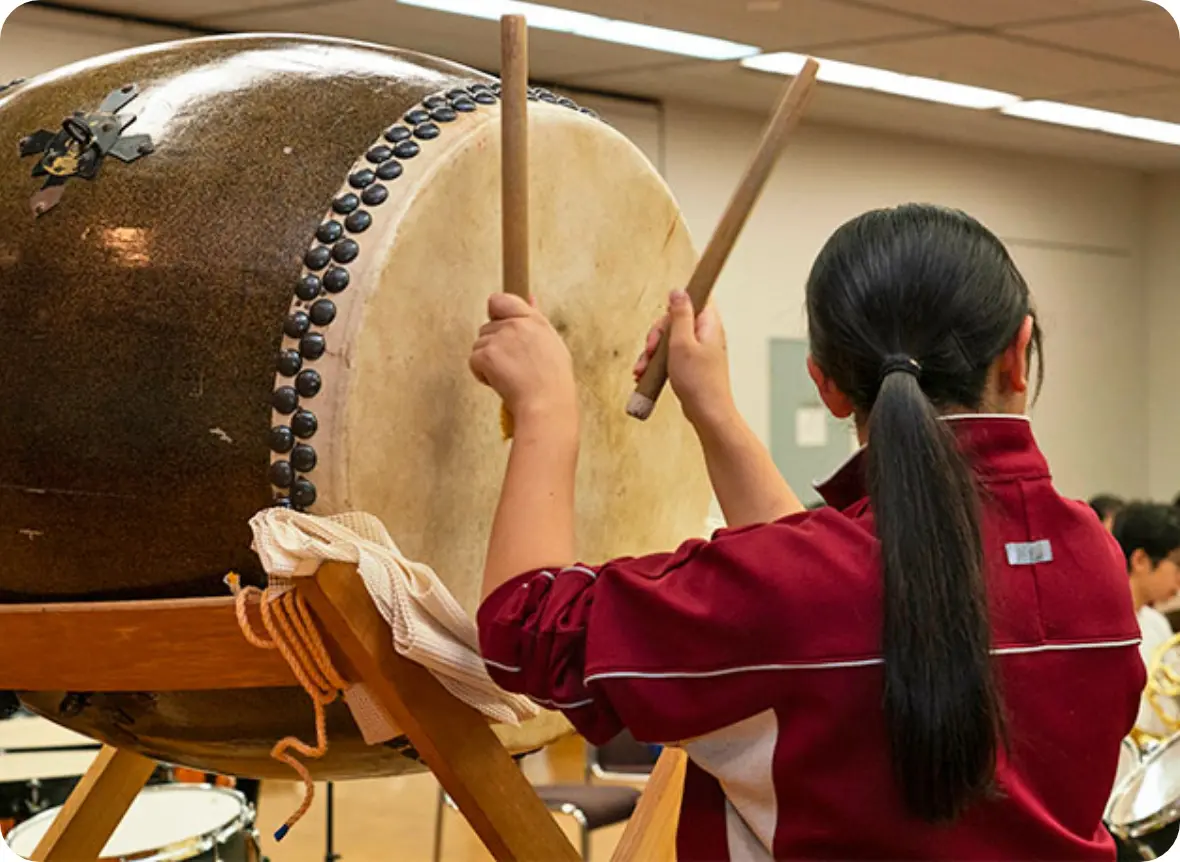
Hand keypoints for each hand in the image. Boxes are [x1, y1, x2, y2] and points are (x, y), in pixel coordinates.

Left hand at [470, 293, 576, 424]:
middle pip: (487, 328)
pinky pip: (473, 361)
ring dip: (488, 361)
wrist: (546, 404)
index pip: (502, 300)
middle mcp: (516, 325)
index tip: (500, 328)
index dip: (496, 313)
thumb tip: (530, 299)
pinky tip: (500, 382)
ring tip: (509, 376)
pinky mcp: (487, 355)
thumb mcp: (552, 344)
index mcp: (534, 320)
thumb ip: (536, 320)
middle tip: (512, 365)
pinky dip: (482, 374)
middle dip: (494, 346)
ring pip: (479, 345)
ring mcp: (500, 339)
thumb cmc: (552, 381)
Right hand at [633, 290, 735, 428]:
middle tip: (652, 349)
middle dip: (658, 334)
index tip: (666, 314)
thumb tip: (678, 291)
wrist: (707, 413)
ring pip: (669, 340)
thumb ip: (680, 315)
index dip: (679, 302)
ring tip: (643, 369)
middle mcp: (705, 334)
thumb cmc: (699, 381)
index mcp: (709, 324)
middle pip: (676, 320)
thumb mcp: (682, 342)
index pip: (698, 297)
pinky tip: (645, 375)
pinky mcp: (690, 364)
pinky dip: (657, 364)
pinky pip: (670, 356)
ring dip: (653, 352)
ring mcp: (698, 350)